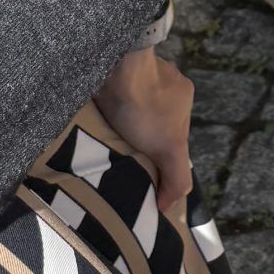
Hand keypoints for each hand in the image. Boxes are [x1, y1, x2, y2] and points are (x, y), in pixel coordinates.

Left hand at [91, 47, 193, 212]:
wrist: (111, 67)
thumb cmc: (145, 105)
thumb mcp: (171, 147)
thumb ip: (178, 178)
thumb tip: (168, 206)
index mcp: (182, 94)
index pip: (173, 133)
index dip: (161, 153)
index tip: (144, 167)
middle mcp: (160, 80)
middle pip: (150, 121)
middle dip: (137, 140)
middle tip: (120, 159)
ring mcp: (131, 73)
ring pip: (126, 110)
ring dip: (116, 127)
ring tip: (102, 145)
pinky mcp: (106, 72)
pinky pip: (106, 99)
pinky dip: (101, 113)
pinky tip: (92, 126)